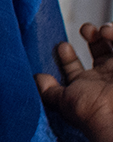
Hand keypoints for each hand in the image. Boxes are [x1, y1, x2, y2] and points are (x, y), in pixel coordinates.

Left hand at [36, 21, 112, 139]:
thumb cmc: (90, 111)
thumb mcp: (64, 100)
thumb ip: (49, 90)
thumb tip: (36, 78)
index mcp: (87, 86)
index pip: (73, 67)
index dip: (66, 56)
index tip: (61, 46)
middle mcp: (105, 77)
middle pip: (99, 50)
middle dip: (91, 35)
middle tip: (85, 29)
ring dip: (106, 31)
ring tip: (99, 31)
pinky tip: (106, 31)